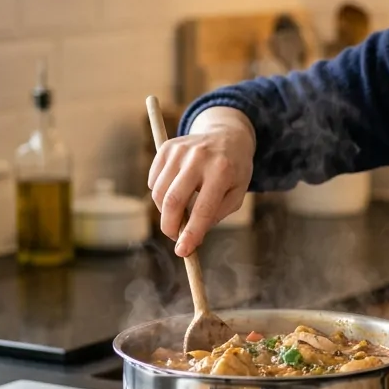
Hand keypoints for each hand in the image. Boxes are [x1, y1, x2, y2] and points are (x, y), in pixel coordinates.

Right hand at [147, 107, 255, 256]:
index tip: (182, 252)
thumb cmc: (233, 171)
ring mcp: (180, 150)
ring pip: (159, 193)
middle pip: (173, 201)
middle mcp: (199, 157)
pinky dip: (159, 194)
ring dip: (165, 211)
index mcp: (222, 170)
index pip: (202, 209)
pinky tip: (175, 191)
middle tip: (175, 237)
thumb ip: (215, 215)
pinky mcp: (167, 148)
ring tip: (180, 212)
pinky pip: (153, 181)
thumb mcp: (236, 195)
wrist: (227, 136)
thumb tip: (189, 236)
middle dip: (170, 226)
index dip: (191, 234)